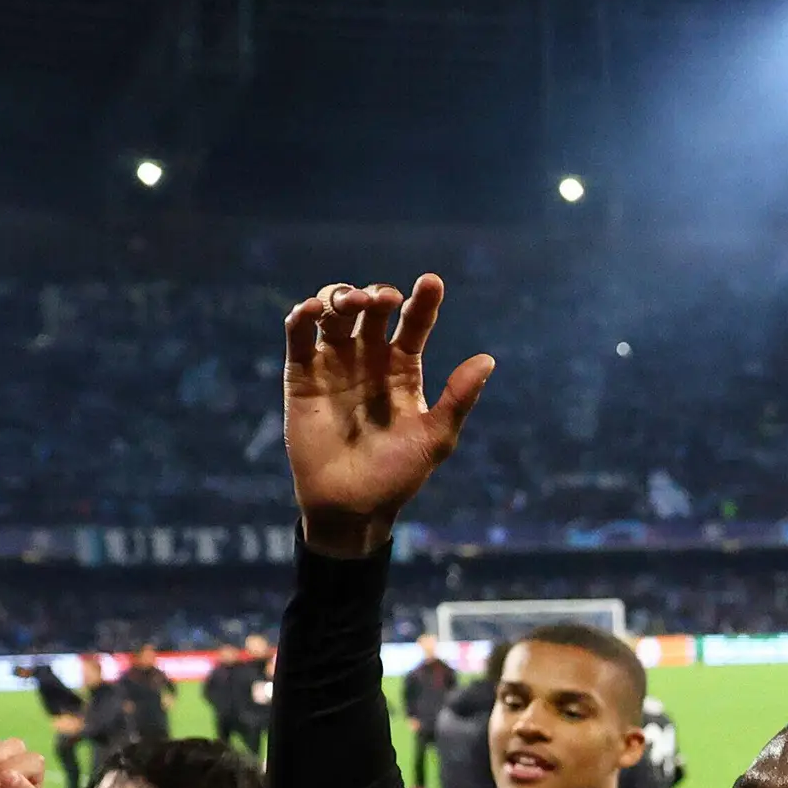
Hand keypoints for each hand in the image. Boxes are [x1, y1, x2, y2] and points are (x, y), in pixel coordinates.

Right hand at [283, 276, 494, 558]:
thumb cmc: (398, 475)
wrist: (352, 506)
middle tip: (385, 299)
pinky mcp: (301, 375)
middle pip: (372, 310)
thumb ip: (458, 398)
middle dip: (378, 295)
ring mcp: (334, 364)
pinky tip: (313, 312)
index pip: (414, 324)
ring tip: (352, 303)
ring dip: (341, 297)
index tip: (432, 282)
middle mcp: (369, 360)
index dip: (423, 302)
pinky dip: (303, 316)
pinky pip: (299, 335)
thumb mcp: (436, 438)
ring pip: (334, 314)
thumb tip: (488, 359)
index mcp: (404, 370)